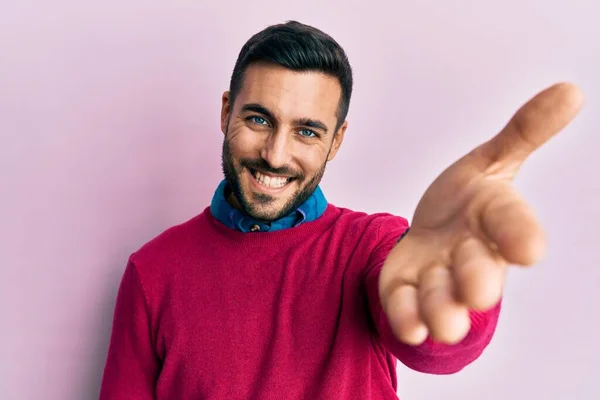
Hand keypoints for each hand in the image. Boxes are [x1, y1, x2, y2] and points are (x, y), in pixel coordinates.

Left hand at [378, 83, 583, 344]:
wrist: (432, 234)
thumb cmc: (466, 201)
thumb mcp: (491, 162)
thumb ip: (523, 132)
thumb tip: (571, 90)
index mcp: (494, 220)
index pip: (511, 225)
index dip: (520, 235)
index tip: (529, 250)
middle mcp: (471, 256)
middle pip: (478, 270)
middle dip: (478, 279)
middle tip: (479, 291)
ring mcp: (438, 277)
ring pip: (443, 298)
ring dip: (442, 308)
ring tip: (444, 322)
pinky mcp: (405, 289)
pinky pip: (405, 306)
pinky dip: (407, 316)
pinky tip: (407, 325)